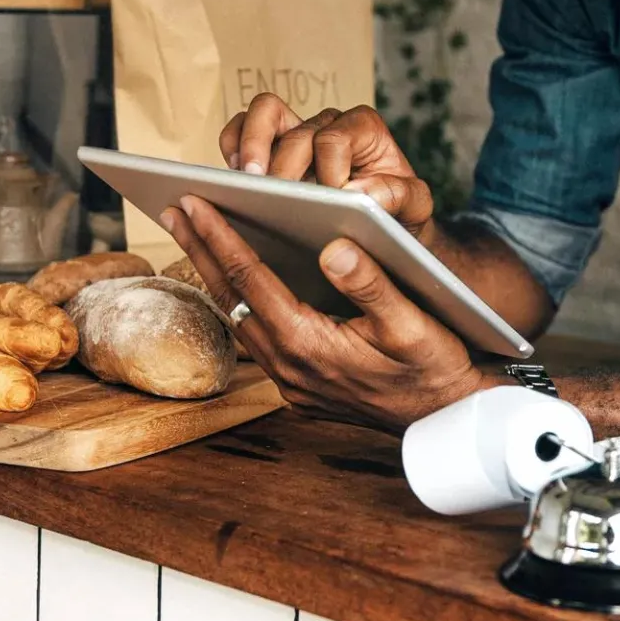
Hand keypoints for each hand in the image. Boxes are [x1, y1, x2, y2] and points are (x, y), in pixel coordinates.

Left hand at [161, 194, 487, 432]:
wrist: (447, 419)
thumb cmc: (436, 366)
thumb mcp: (413, 323)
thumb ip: (372, 284)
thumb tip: (334, 246)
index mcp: (310, 344)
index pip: (252, 279)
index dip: (219, 236)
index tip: (193, 202)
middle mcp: (290, 367)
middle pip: (231, 297)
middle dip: (200, 249)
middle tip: (173, 207)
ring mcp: (290, 381)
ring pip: (239, 317)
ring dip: (214, 275)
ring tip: (194, 234)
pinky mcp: (298, 386)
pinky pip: (255, 337)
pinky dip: (239, 300)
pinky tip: (234, 278)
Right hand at [220, 93, 435, 236]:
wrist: (384, 225)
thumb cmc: (398, 212)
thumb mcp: (415, 207)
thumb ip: (399, 195)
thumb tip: (359, 193)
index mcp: (364, 129)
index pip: (333, 138)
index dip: (328, 169)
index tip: (331, 200)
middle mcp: (327, 123)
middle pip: (294, 130)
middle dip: (283, 165)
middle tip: (277, 197)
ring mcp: (295, 132)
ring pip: (263, 113)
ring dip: (250, 145)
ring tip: (247, 181)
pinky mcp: (269, 150)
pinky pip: (240, 130)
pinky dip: (232, 146)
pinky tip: (235, 180)